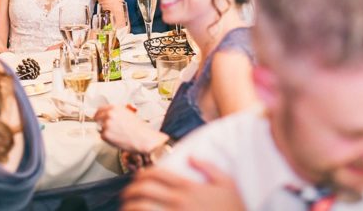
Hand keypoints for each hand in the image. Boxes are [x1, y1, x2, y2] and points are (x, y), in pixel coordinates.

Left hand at [94, 104, 165, 152]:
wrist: (143, 138)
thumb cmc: (139, 128)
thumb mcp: (129, 113)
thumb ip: (119, 111)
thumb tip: (114, 111)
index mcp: (114, 107)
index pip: (100, 109)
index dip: (100, 114)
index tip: (99, 117)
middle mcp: (109, 114)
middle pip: (96, 118)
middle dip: (100, 122)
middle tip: (106, 127)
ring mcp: (106, 124)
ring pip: (99, 128)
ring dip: (105, 131)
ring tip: (116, 134)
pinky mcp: (105, 135)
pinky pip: (102, 136)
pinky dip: (108, 139)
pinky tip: (117, 138)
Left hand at [121, 157, 243, 210]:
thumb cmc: (236, 208)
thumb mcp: (228, 183)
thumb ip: (209, 167)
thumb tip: (191, 156)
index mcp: (189, 187)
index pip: (157, 174)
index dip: (143, 174)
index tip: (137, 178)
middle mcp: (179, 201)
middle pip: (145, 189)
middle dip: (131, 190)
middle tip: (126, 194)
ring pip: (143, 208)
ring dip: (130, 206)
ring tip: (126, 208)